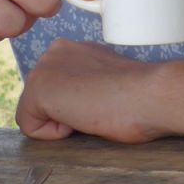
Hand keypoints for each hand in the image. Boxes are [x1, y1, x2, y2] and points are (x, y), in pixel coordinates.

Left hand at [16, 39, 170, 142]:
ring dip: (62, 122)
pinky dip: (55, 134)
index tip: (105, 100)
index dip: (78, 106)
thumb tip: (81, 104)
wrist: (151, 94)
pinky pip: (31, 128)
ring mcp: (44, 69)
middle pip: (42, 102)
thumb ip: (87, 84)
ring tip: (93, 112)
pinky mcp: (38, 90)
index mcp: (73, 49)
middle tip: (100, 108)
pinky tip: (82, 118)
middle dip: (65, 113)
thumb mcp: (108, 82)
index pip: (57, 90)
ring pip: (35, 115)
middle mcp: (54, 52)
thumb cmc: (143, 95)